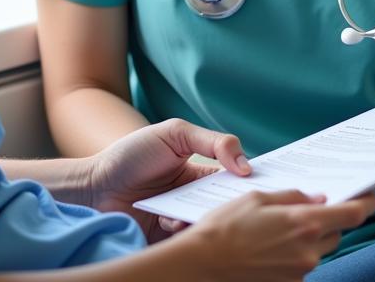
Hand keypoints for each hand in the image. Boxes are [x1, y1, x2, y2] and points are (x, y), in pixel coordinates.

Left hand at [88, 118, 250, 241]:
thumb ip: (213, 141)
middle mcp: (199, 199)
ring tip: (192, 209)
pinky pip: (191, 241)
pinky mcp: (173, 242)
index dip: (257, 180)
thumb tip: (246, 166)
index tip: (278, 182)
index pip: (240, 178)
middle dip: (237, 203)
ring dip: (207, 217)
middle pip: (232, 205)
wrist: (96, 186)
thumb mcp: (174, 133)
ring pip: (214, 224)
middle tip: (238, 200)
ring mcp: (186, 221)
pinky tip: (169, 220)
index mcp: (205, 173)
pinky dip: (184, 230)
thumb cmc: (133, 154)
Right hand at [187, 189, 374, 280]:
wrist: (204, 265)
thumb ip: (292, 197)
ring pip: (319, 249)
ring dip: (309, 237)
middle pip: (336, 232)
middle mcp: (309, 251)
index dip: (366, 202)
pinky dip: (294, 253)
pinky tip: (270, 246)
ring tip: (278, 228)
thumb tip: (316, 198)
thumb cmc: (226, 227)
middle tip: (307, 207)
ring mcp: (300, 272)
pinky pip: (302, 264)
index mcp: (304, 223)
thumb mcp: (257, 197)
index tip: (370, 194)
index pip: (352, 213)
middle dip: (327, 219)